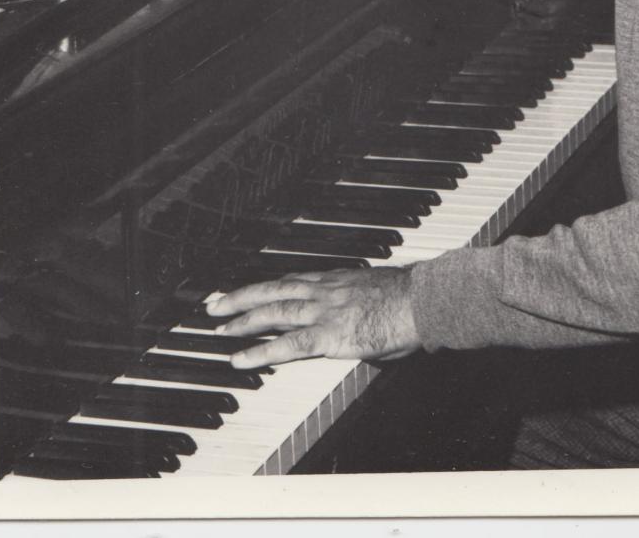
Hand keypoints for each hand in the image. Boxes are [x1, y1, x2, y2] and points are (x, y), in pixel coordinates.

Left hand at [205, 268, 419, 368]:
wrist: (423, 301)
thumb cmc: (410, 300)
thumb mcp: (378, 291)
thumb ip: (361, 302)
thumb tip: (362, 315)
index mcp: (337, 279)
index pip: (293, 281)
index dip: (268, 287)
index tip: (251, 291)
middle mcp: (324, 290)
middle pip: (274, 291)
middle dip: (242, 297)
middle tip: (215, 304)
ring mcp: (324, 311)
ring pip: (273, 313)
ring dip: (242, 320)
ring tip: (219, 329)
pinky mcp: (328, 335)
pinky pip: (286, 346)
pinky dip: (259, 352)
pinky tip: (239, 359)